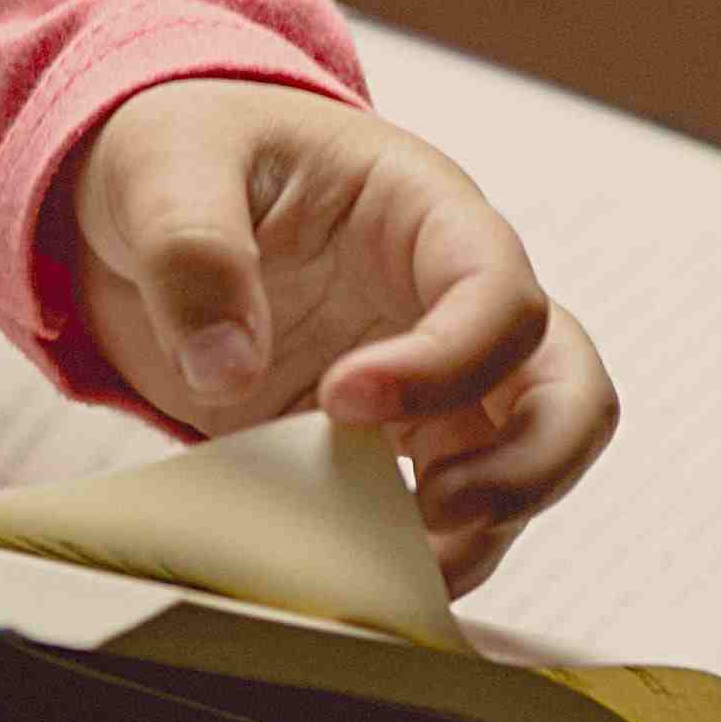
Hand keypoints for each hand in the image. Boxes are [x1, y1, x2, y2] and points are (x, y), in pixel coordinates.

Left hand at [55, 77, 617, 596]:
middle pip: (568, 387)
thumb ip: (192, 253)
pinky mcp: (391, 440)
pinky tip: (367, 572)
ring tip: (396, 562)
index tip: (341, 400)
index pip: (498, 291)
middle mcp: (452, 298)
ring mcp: (433, 375)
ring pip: (529, 461)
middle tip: (430, 512)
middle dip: (529, 465)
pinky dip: (428, 552)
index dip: (446, 361)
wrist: (152, 198)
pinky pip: (452, 506)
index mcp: (423, 209)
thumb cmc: (183, 150)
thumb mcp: (163, 168)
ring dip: (486, 526)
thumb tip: (227, 367)